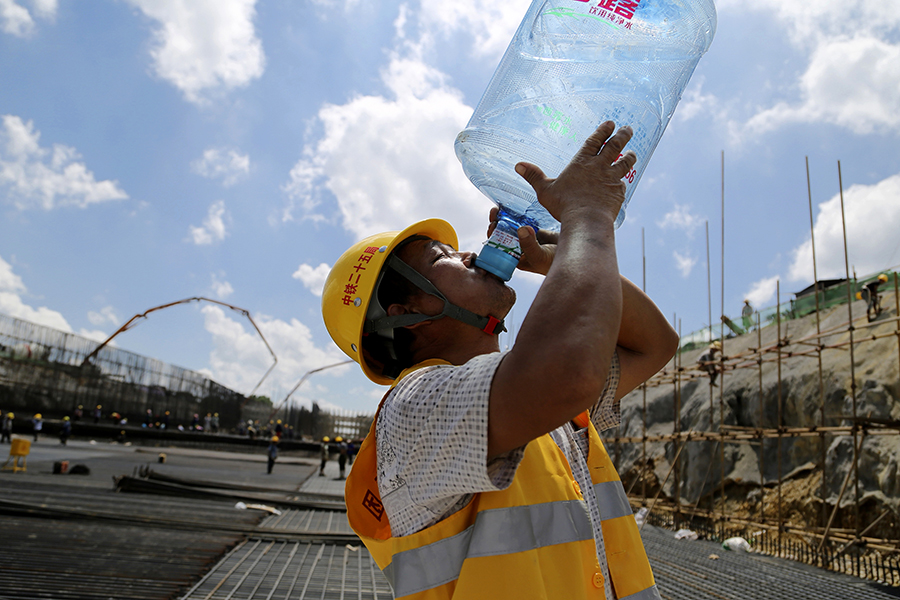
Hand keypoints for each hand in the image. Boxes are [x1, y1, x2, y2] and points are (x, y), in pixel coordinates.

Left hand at [487, 207, 558, 274]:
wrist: (575, 254)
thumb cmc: (554, 262)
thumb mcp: (540, 256)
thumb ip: (529, 244)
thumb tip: (520, 229)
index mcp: (516, 258)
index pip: (499, 248)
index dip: (493, 236)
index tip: (493, 225)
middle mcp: (519, 249)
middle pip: (503, 235)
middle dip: (497, 224)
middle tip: (495, 212)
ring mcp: (527, 239)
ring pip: (512, 227)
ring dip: (505, 218)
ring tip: (499, 208)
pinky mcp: (535, 231)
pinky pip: (523, 222)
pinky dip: (518, 215)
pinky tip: (513, 207)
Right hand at [514, 121, 635, 224]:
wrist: (586, 220)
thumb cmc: (564, 205)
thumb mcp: (545, 190)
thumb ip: (534, 176)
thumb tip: (518, 165)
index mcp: (582, 162)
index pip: (595, 141)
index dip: (603, 131)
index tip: (611, 123)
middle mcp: (599, 166)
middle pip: (615, 146)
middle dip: (622, 135)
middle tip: (628, 129)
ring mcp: (611, 178)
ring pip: (625, 162)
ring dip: (630, 156)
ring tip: (632, 152)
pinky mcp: (618, 192)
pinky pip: (623, 184)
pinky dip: (623, 182)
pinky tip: (623, 183)